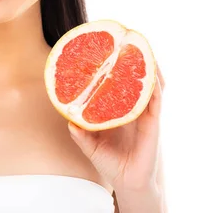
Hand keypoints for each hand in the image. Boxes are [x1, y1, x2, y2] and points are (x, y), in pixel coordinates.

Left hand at [69, 61, 165, 191]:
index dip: (115, 67)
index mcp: (119, 110)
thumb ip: (80, 132)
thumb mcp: (90, 145)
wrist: (128, 183)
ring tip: (142, 48)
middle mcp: (133, 108)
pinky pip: (155, 101)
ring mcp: (144, 114)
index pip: (118, 83)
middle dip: (134, 59)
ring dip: (148, 67)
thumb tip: (68, 119)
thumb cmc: (111, 163)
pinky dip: (153, 88)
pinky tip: (150, 76)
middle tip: (127, 39)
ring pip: (149, 85)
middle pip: (136, 78)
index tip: (108, 49)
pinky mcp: (153, 124)